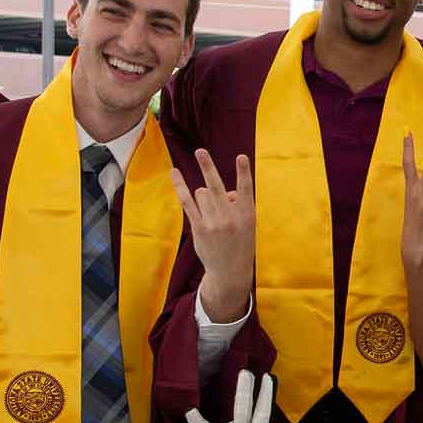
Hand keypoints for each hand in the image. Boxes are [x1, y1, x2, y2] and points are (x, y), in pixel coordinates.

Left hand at [171, 150, 255, 323]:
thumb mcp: (248, 224)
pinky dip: (180, 186)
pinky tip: (175, 174)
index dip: (243, 172)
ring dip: (206, 195)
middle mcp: (229, 217)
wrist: (230, 270)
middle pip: (216, 186)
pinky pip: (187, 202)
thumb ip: (238, 205)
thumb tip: (225, 192)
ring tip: (212, 210)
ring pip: (203, 193)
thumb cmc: (241, 243)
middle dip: (207, 167)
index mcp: (247, 215)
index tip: (241, 157)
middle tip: (200, 151)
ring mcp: (213, 223)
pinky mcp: (199, 227)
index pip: (245, 189)